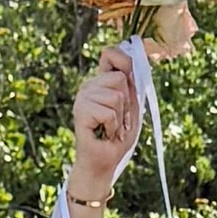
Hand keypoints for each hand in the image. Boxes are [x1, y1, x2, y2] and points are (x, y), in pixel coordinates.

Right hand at [69, 50, 139, 202]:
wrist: (102, 163)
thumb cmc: (117, 137)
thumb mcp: (131, 107)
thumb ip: (133, 83)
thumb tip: (137, 54)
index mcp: (100, 82)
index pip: (111, 54)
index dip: (124, 62)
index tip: (127, 83)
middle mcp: (88, 86)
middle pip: (120, 78)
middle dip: (126, 104)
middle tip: (118, 120)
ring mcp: (82, 97)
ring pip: (116, 96)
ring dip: (120, 118)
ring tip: (111, 128)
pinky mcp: (80, 111)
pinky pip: (109, 112)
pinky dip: (113, 127)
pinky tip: (104, 133)